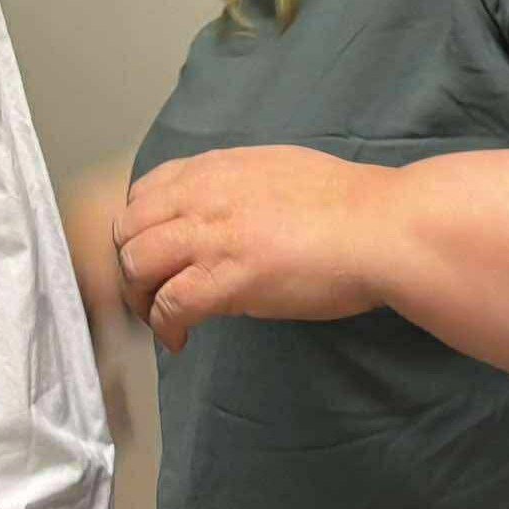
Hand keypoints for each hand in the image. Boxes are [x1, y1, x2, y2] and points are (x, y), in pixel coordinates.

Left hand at [112, 143, 404, 352]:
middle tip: (149, 292)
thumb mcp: (278, 170)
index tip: (153, 254)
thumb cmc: (349, 204)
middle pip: (128, 228)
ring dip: (140, 297)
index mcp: (216, 168)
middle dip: (130, 264)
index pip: (145, 192)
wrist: (380, 226)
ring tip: (160, 318)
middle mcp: (203, 195)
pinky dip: (165, 327)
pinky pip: (169, 305)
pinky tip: (180, 340)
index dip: (141, 228)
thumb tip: (227, 214)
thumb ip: (239, 188)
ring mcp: (211, 236)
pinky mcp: (226, 279)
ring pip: (136, 264)